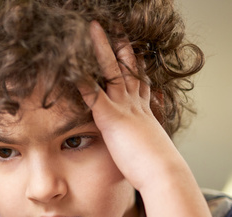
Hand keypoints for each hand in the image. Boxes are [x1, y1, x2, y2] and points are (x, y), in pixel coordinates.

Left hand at [83, 21, 186, 192]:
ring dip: (100, 49)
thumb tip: (150, 152)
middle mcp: (136, 105)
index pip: (140, 84)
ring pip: (111, 71)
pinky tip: (69, 67)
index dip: (137, 66)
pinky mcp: (111, 117)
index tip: (136, 51)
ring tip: (91, 30)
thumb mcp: (150, 152)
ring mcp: (124, 108)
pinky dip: (81, 79)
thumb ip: (145, 145)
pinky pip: (92, 93)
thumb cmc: (156, 170)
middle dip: (121, 47)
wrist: (163, 173)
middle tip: (117, 28)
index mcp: (144, 113)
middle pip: (127, 68)